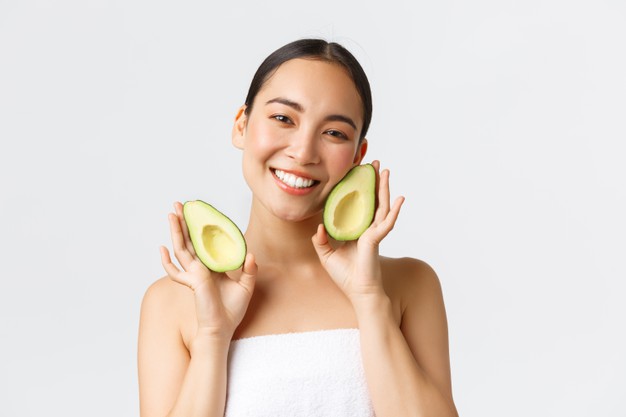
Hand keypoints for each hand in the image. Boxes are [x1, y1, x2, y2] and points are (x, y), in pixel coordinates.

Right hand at [160, 202, 256, 339]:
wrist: (222, 328)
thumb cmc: (232, 310)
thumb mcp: (246, 286)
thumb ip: (249, 269)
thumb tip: (250, 254)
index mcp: (212, 266)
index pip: (204, 242)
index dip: (200, 227)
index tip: (198, 212)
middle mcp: (201, 268)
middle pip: (189, 240)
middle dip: (184, 222)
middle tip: (179, 204)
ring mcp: (194, 274)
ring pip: (181, 248)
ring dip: (176, 231)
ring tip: (171, 214)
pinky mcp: (193, 282)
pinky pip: (176, 270)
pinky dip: (166, 261)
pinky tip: (162, 248)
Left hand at [312, 161, 403, 301]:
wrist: (358, 292)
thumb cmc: (345, 276)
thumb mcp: (326, 255)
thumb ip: (320, 240)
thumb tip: (318, 226)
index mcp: (355, 229)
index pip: (357, 204)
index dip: (357, 189)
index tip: (356, 173)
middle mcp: (367, 228)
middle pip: (372, 200)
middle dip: (373, 181)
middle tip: (374, 164)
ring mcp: (374, 233)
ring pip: (381, 205)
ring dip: (384, 188)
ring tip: (385, 171)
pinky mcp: (376, 239)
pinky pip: (387, 222)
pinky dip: (395, 210)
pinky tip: (400, 198)